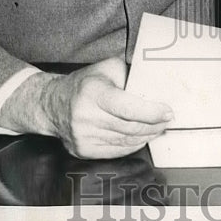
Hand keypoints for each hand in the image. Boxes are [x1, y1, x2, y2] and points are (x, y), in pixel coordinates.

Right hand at [0, 58, 172, 159]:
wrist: (52, 104)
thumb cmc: (85, 83)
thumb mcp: (106, 69)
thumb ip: (130, 74)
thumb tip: (157, 83)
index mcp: (93, 93)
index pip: (128, 108)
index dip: (151, 112)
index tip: (168, 112)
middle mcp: (86, 117)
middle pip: (130, 127)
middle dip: (154, 125)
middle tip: (168, 120)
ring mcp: (83, 137)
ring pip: (126, 141)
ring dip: (147, 136)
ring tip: (158, 128)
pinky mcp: (83, 151)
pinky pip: (117, 151)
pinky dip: (133, 145)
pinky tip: (142, 137)